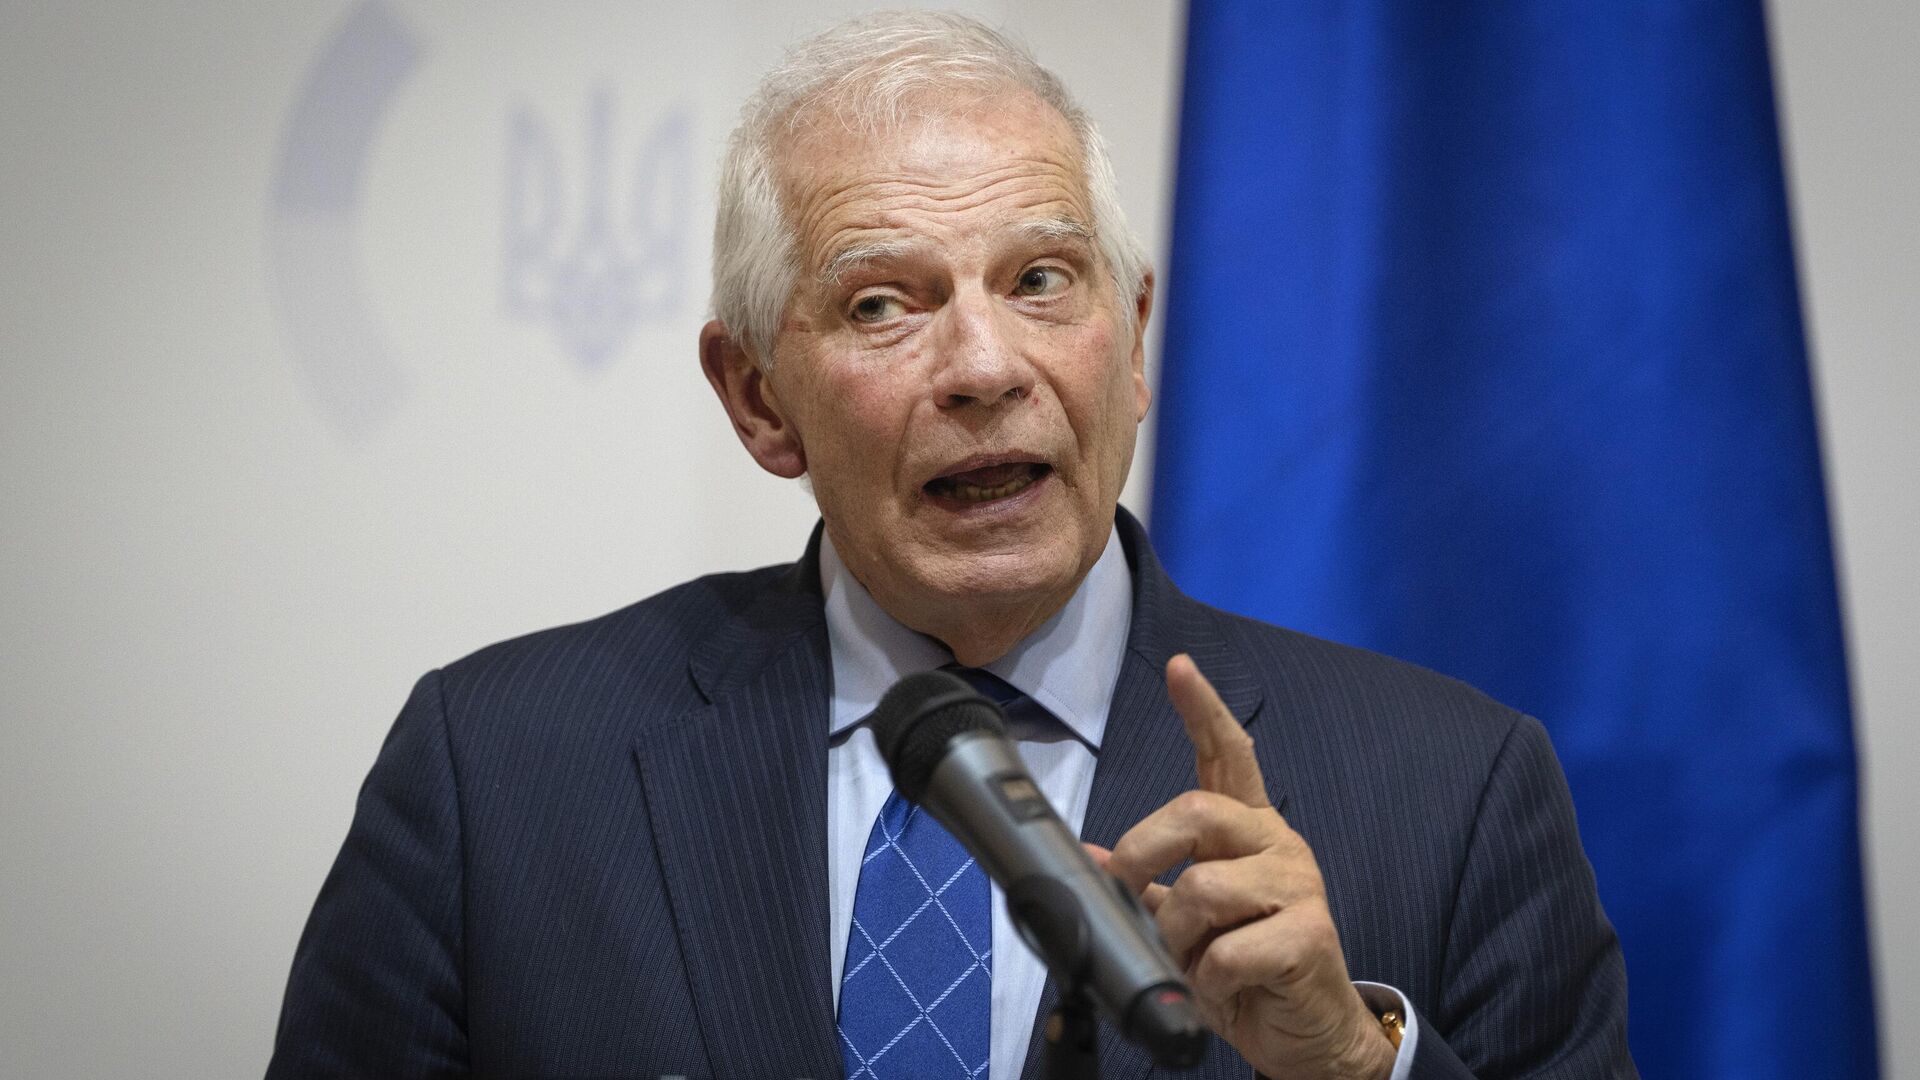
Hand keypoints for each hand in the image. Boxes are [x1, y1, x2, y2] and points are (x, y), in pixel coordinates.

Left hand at [1086, 654, 1397, 1079]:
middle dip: (1143, 852)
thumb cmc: (1249, 973)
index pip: (1229, 756)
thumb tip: (1093, 858)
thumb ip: (1150, 886)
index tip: (1179, 669)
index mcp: (1247, 833)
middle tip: (1128, 891)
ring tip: (1193, 963)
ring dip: (1178, 937)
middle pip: (1195, 810)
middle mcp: (1276, 845)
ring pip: (1203, 887)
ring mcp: (1299, 885)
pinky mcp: (1312, 934)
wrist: (1309, 1037)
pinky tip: (1225, 988)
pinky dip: (1209, 979)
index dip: (1202, 710)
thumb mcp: (1190, 927)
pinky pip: (1228, 950)